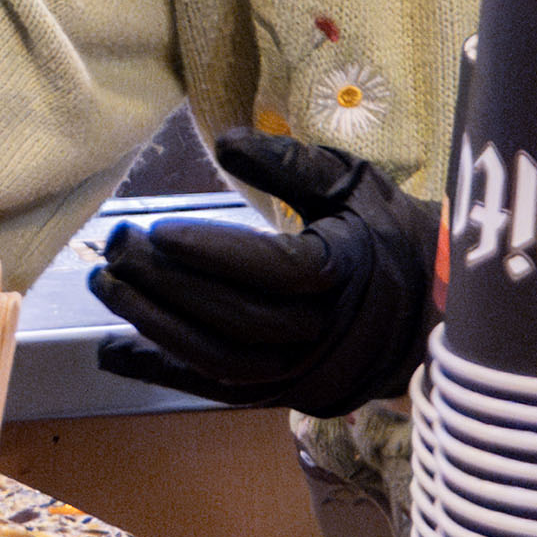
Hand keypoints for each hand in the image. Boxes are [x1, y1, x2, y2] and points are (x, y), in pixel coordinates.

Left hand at [87, 127, 439, 416]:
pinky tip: (114, 350)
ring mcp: (302, 374)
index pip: (277, 271)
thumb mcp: (352, 184)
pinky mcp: (283, 396)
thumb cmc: (384, 234)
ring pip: (220, 360)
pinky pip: (216, 391)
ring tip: (107, 285)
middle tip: (116, 247)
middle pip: (237, 318)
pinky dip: (164, 372)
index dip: (215, 255)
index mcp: (346, 274)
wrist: (430, 313)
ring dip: (155, 326)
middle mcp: (324, 333)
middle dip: (168, 284)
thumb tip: (225, 140)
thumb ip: (292, 163)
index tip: (159, 232)